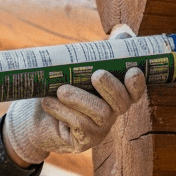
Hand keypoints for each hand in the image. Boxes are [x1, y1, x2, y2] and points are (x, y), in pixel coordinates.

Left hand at [2, 68, 146, 164]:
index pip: (135, 91)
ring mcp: (100, 129)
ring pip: (101, 114)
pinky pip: (79, 125)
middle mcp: (112, 113)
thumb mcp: (78, 70)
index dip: (137, 84)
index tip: (132, 72)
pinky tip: (47, 102)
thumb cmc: (62, 88)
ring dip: (80, 99)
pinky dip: (62, 111)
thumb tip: (123, 34)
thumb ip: (99, 54)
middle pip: (122, 103)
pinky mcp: (84, 141)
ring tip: (60, 90)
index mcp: (115, 94)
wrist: (37, 117)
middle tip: (97, 75)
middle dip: (112, 88)